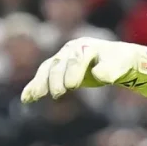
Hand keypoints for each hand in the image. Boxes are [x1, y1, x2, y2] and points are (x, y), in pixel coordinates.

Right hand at [21, 38, 146, 101]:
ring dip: (40, 83)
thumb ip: (109, 69)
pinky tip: (26, 99)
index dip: (74, 72)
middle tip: (57, 95)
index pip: (77, 59)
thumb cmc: (119, 62)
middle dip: (56, 79)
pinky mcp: (58, 69)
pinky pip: (44, 76)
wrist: (116, 60)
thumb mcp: (119, 65)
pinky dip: (35, 86)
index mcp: (86, 47)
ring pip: (48, 69)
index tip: (72, 86)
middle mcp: (71, 50)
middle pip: (59, 63)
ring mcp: (63, 58)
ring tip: (33, 97)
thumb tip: (98, 74)